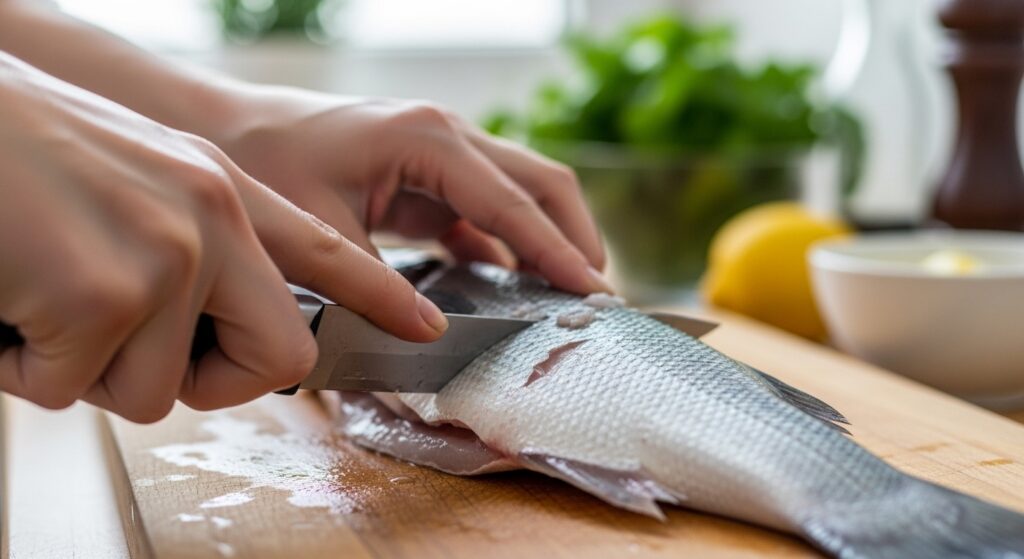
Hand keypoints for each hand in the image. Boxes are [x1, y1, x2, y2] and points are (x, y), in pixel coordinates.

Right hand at [0, 55, 446, 421]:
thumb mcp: (134, 178)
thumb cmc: (18, 153)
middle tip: (140, 355)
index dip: (380, 297)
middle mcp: (210, 215)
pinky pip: (72, 391)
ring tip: (42, 298)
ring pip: (157, 392)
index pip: (325, 253)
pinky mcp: (103, 293)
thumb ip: (196, 246)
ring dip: (88, 369)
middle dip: (214, 382)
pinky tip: (4, 304)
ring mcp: (165, 253)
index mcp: (219, 188)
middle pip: (282, 359)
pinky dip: (24, 367)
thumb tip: (213, 334)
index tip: (426, 326)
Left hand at [213, 89, 609, 293]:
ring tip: (571, 298)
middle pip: (540, 184)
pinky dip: (507, 247)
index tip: (595, 294)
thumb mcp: (320, 230)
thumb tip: (430, 335)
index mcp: (429, 139)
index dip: (558, 252)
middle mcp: (447, 136)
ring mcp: (442, 154)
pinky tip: (514, 288)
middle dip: (575, 238)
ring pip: (521, 194)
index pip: (514, 204)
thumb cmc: (266, 162)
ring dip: (549, 241)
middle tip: (599, 298)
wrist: (228, 129)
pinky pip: (485, 213)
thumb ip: (378, 285)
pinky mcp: (428, 177)